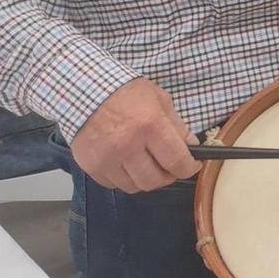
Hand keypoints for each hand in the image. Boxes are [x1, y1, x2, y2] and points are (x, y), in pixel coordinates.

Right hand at [71, 78, 199, 191]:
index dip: (189, 168)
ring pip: (135, 186)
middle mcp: (128, 145)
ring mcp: (107, 158)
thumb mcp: (160, 100)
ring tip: (147, 164)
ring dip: (145, 179)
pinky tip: (127, 164)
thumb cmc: (126, 93)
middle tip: (169, 166)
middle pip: (155, 180)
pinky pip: (114, 184)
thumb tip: (192, 148)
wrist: (85, 90)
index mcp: (150, 126)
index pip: (177, 162)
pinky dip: (124, 178)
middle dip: (168, 176)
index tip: (192, 166)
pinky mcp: (90, 165)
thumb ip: (178, 127)